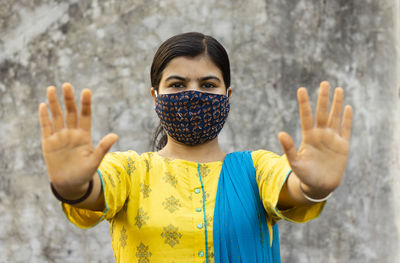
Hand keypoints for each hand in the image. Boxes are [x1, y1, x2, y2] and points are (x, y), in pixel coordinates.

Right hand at [39, 83, 117, 196]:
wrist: (69, 185)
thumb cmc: (84, 173)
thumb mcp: (95, 161)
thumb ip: (103, 148)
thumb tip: (115, 135)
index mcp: (84, 135)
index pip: (85, 116)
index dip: (86, 103)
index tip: (86, 90)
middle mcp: (72, 133)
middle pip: (70, 113)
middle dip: (68, 99)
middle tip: (67, 85)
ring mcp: (59, 137)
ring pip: (56, 116)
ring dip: (54, 103)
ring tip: (52, 88)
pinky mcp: (48, 143)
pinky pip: (46, 127)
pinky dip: (44, 117)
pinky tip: (43, 105)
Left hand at [278, 81, 352, 195]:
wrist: (319, 186)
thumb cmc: (304, 175)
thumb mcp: (295, 162)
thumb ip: (288, 148)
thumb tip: (280, 133)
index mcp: (308, 137)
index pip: (306, 116)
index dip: (304, 103)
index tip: (301, 89)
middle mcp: (320, 135)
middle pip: (322, 113)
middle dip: (323, 98)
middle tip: (324, 83)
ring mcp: (332, 139)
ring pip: (335, 117)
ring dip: (336, 104)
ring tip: (337, 89)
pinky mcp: (343, 146)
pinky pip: (346, 130)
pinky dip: (347, 119)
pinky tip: (347, 107)